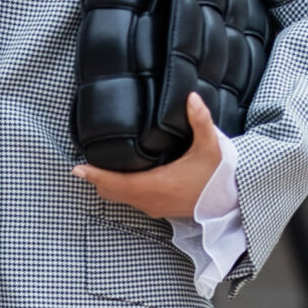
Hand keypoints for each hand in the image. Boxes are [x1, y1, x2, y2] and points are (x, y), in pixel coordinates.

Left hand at [74, 89, 222, 220]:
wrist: (229, 201)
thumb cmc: (217, 176)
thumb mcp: (210, 147)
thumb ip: (200, 121)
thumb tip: (191, 97)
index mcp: (157, 185)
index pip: (117, 182)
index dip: (96, 175)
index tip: (77, 168)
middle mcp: (151, 200)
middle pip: (112, 191)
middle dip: (96, 178)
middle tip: (83, 163)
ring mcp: (153, 207)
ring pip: (120, 197)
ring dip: (107, 185)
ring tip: (96, 168)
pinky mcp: (158, 209)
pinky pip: (130, 200)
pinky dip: (119, 190)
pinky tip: (119, 178)